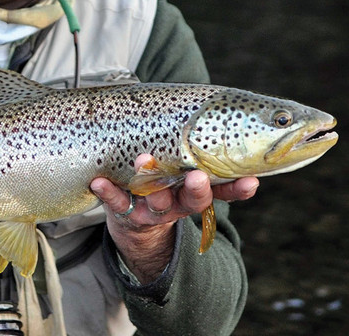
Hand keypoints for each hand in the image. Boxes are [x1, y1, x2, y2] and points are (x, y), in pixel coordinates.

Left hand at [90, 154, 258, 282]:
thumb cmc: (166, 186)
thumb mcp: (185, 177)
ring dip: (151, 185)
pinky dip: (107, 192)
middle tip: (198, 177)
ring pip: (155, 200)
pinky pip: (115, 202)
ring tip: (143, 161)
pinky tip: (98, 182)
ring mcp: (150, 209)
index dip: (237, 189)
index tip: (250, 181)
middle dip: (195, 189)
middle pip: (191, 199)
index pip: (222, 191)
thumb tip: (225, 121)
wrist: (135, 226)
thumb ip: (201, 157)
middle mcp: (176, 203)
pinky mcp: (124, 210)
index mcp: (195, 193)